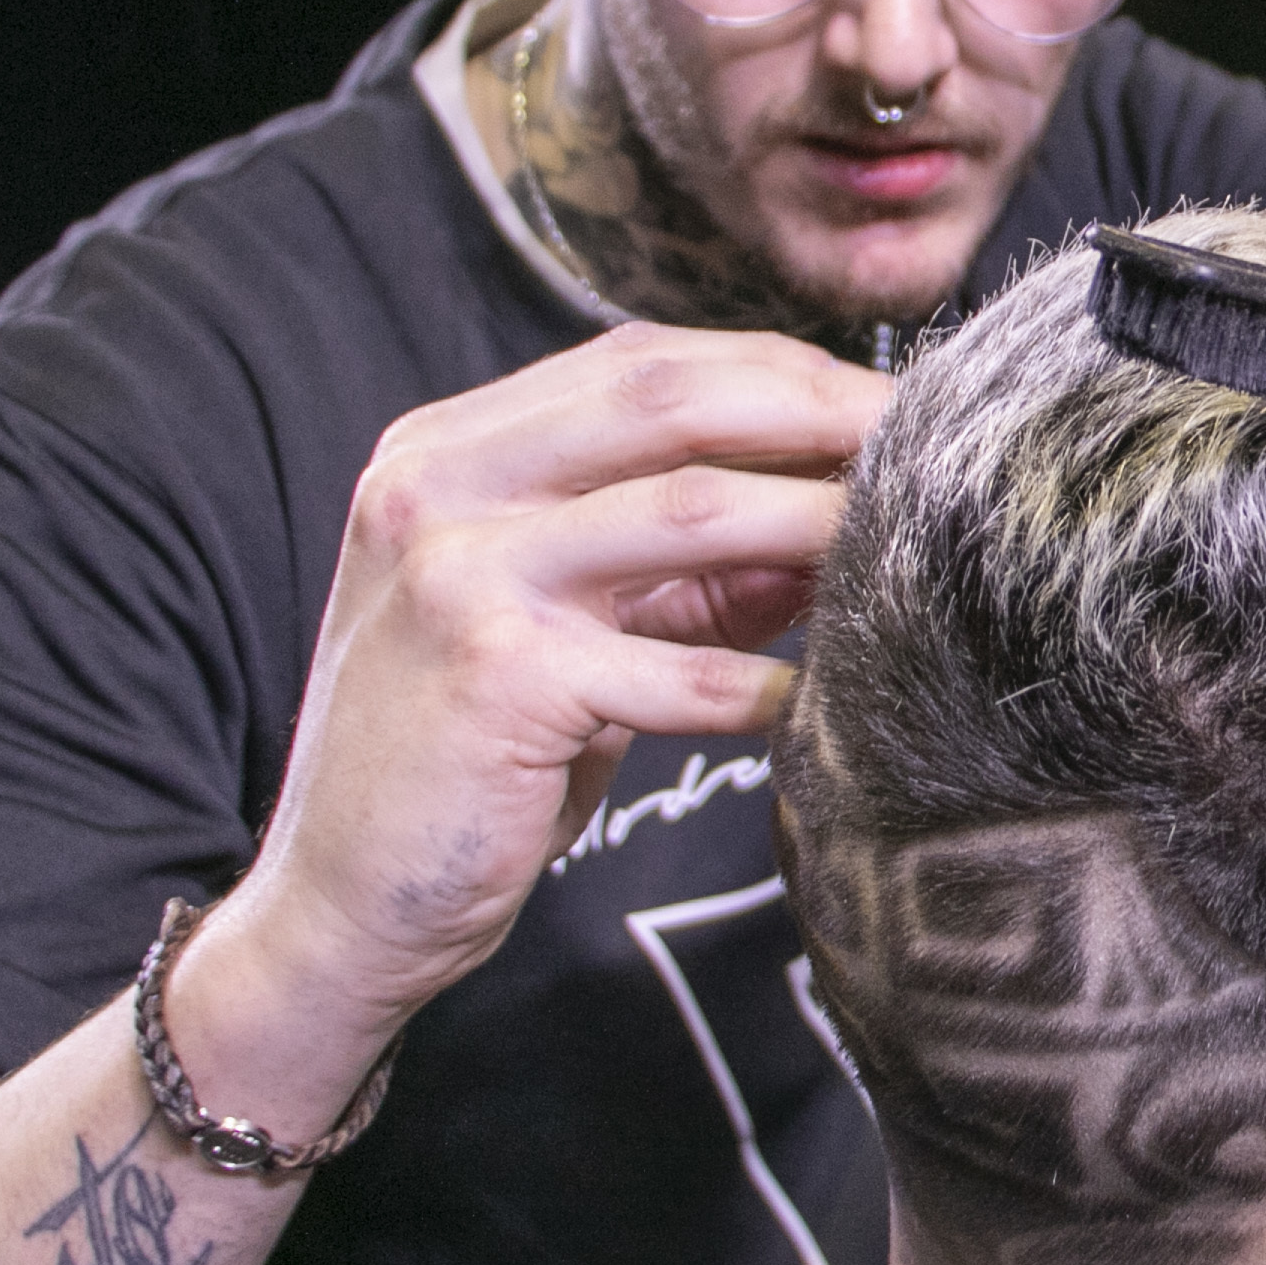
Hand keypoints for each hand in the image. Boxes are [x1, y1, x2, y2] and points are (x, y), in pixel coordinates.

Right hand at [218, 324, 888, 1024]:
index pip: (638, 363)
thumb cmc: (465, 759)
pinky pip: (678, 669)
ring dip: (815, 523)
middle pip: (668, 397)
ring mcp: (460, 574)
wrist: (338, 901)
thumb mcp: (561, 626)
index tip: (884, 404)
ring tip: (907, 545)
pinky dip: (768, 684)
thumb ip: (679, 565)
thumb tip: (835, 515)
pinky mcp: (498, 677)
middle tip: (927, 446)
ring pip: (688, 511)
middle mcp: (439, 484)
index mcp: (448, 448)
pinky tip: (827, 701)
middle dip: (814, 411)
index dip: (776, 372)